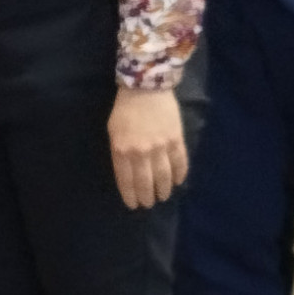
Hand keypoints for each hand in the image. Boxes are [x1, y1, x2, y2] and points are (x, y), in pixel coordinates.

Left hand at [107, 87, 188, 208]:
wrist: (146, 89)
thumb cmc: (125, 110)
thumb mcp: (113, 132)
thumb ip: (120, 152)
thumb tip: (129, 170)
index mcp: (121, 150)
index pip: (126, 180)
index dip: (130, 195)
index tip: (134, 205)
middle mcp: (141, 152)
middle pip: (145, 182)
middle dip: (147, 196)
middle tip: (149, 204)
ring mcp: (160, 146)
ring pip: (163, 175)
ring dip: (164, 189)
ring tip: (163, 197)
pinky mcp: (176, 140)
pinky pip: (179, 161)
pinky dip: (180, 174)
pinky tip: (178, 182)